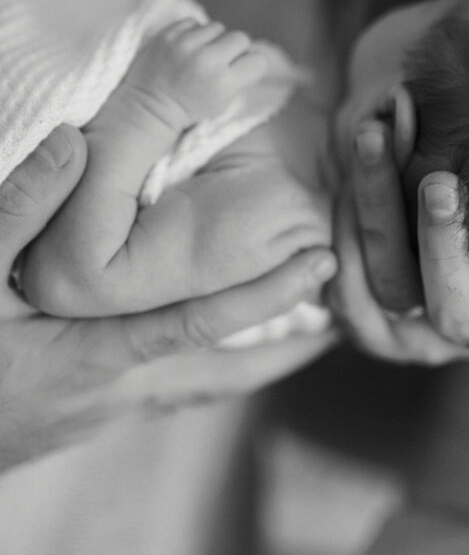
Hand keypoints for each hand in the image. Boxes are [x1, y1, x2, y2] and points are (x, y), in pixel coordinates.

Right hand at [0, 126, 337, 471]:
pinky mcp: (90, 418)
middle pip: (226, 371)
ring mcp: (107, 412)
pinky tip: (217, 353)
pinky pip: (175, 392)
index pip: (201, 320)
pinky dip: (212, 369)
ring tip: (303, 333)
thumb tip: (71, 144)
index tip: (320, 263)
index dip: (266, 292)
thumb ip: (15, 211)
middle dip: (288, 345)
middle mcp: (119, 392)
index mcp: (96, 354)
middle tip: (343, 318)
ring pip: (206, 386)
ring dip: (256, 361)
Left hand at [329, 0, 468, 360]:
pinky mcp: (362, 274)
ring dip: (384, 216)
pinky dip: (349, 208)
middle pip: (460, 319)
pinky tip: (367, 135)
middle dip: (445, 253)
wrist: (425, 80)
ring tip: (385, 131)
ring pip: (394, 293)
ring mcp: (414, 296)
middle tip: (444, 182)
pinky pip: (344, 272)